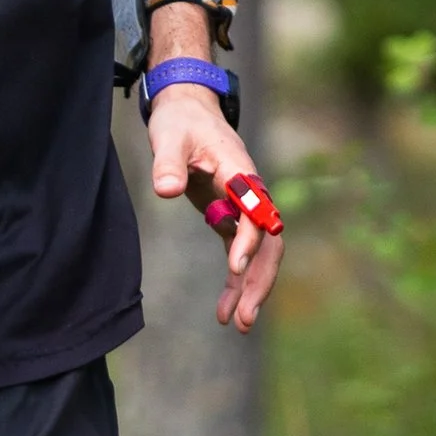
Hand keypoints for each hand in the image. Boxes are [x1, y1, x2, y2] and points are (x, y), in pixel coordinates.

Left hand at [144, 84, 281, 333]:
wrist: (188, 109)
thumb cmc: (180, 121)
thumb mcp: (168, 137)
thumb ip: (167, 162)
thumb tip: (166, 190)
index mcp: (240, 173)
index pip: (254, 212)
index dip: (248, 241)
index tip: (234, 269)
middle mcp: (251, 193)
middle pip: (268, 243)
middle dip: (259, 280)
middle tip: (245, 317)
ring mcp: (244, 207)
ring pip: (260, 254)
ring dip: (251, 289)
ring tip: (238, 325)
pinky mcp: (231, 216)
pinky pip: (241, 254)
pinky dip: (236, 283)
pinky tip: (224, 312)